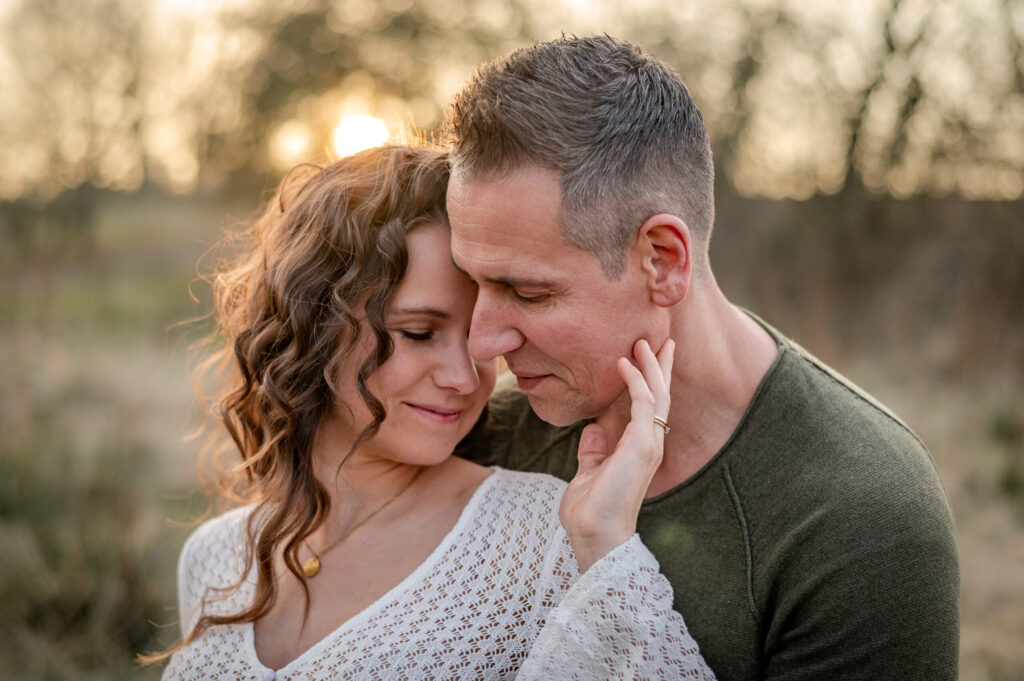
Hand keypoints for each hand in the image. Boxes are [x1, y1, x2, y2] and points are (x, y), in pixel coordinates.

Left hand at [559, 338, 673, 571]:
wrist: (594, 534)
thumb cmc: (590, 511)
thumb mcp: (588, 473)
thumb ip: (593, 451)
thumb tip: (592, 430)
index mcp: (639, 449)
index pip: (650, 407)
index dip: (651, 381)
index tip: (647, 357)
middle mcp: (649, 443)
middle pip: (660, 395)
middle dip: (660, 366)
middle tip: (660, 339)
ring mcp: (648, 443)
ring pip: (656, 394)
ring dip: (650, 366)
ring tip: (641, 342)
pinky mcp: (641, 444)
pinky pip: (642, 402)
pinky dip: (635, 380)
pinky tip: (623, 363)